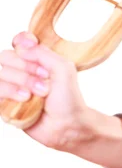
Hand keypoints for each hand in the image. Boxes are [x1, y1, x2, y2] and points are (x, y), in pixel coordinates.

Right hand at [0, 32, 88, 148]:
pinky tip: (24, 99)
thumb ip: (43, 53)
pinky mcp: (3, 102)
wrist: (66, 125)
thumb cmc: (68, 99)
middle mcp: (20, 71)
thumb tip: (21, 47)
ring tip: (37, 93)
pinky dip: (9, 92)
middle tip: (44, 78)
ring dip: (19, 81)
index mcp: (36, 60)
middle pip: (5, 57)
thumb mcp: (64, 70)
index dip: (21, 42)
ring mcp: (10, 86)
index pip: (19, 43)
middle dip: (24, 67)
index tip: (29, 46)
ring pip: (0, 73)